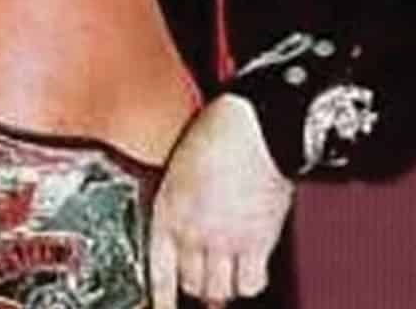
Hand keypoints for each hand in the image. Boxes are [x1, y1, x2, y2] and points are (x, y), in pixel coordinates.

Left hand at [149, 95, 293, 308]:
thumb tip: (183, 226)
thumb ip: (178, 202)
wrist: (257, 124)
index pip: (157, 270)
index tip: (163, 306)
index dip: (160, 297)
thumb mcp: (180, 167)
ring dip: (223, 287)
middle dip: (197, 285)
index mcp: (168, 211)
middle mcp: (192, 231)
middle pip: (191, 284)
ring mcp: (225, 240)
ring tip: (228, 276)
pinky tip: (251, 271)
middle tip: (205, 279)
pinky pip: (251, 282)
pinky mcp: (258, 241)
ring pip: (219, 290)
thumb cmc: (220, 132)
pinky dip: (250, 281)